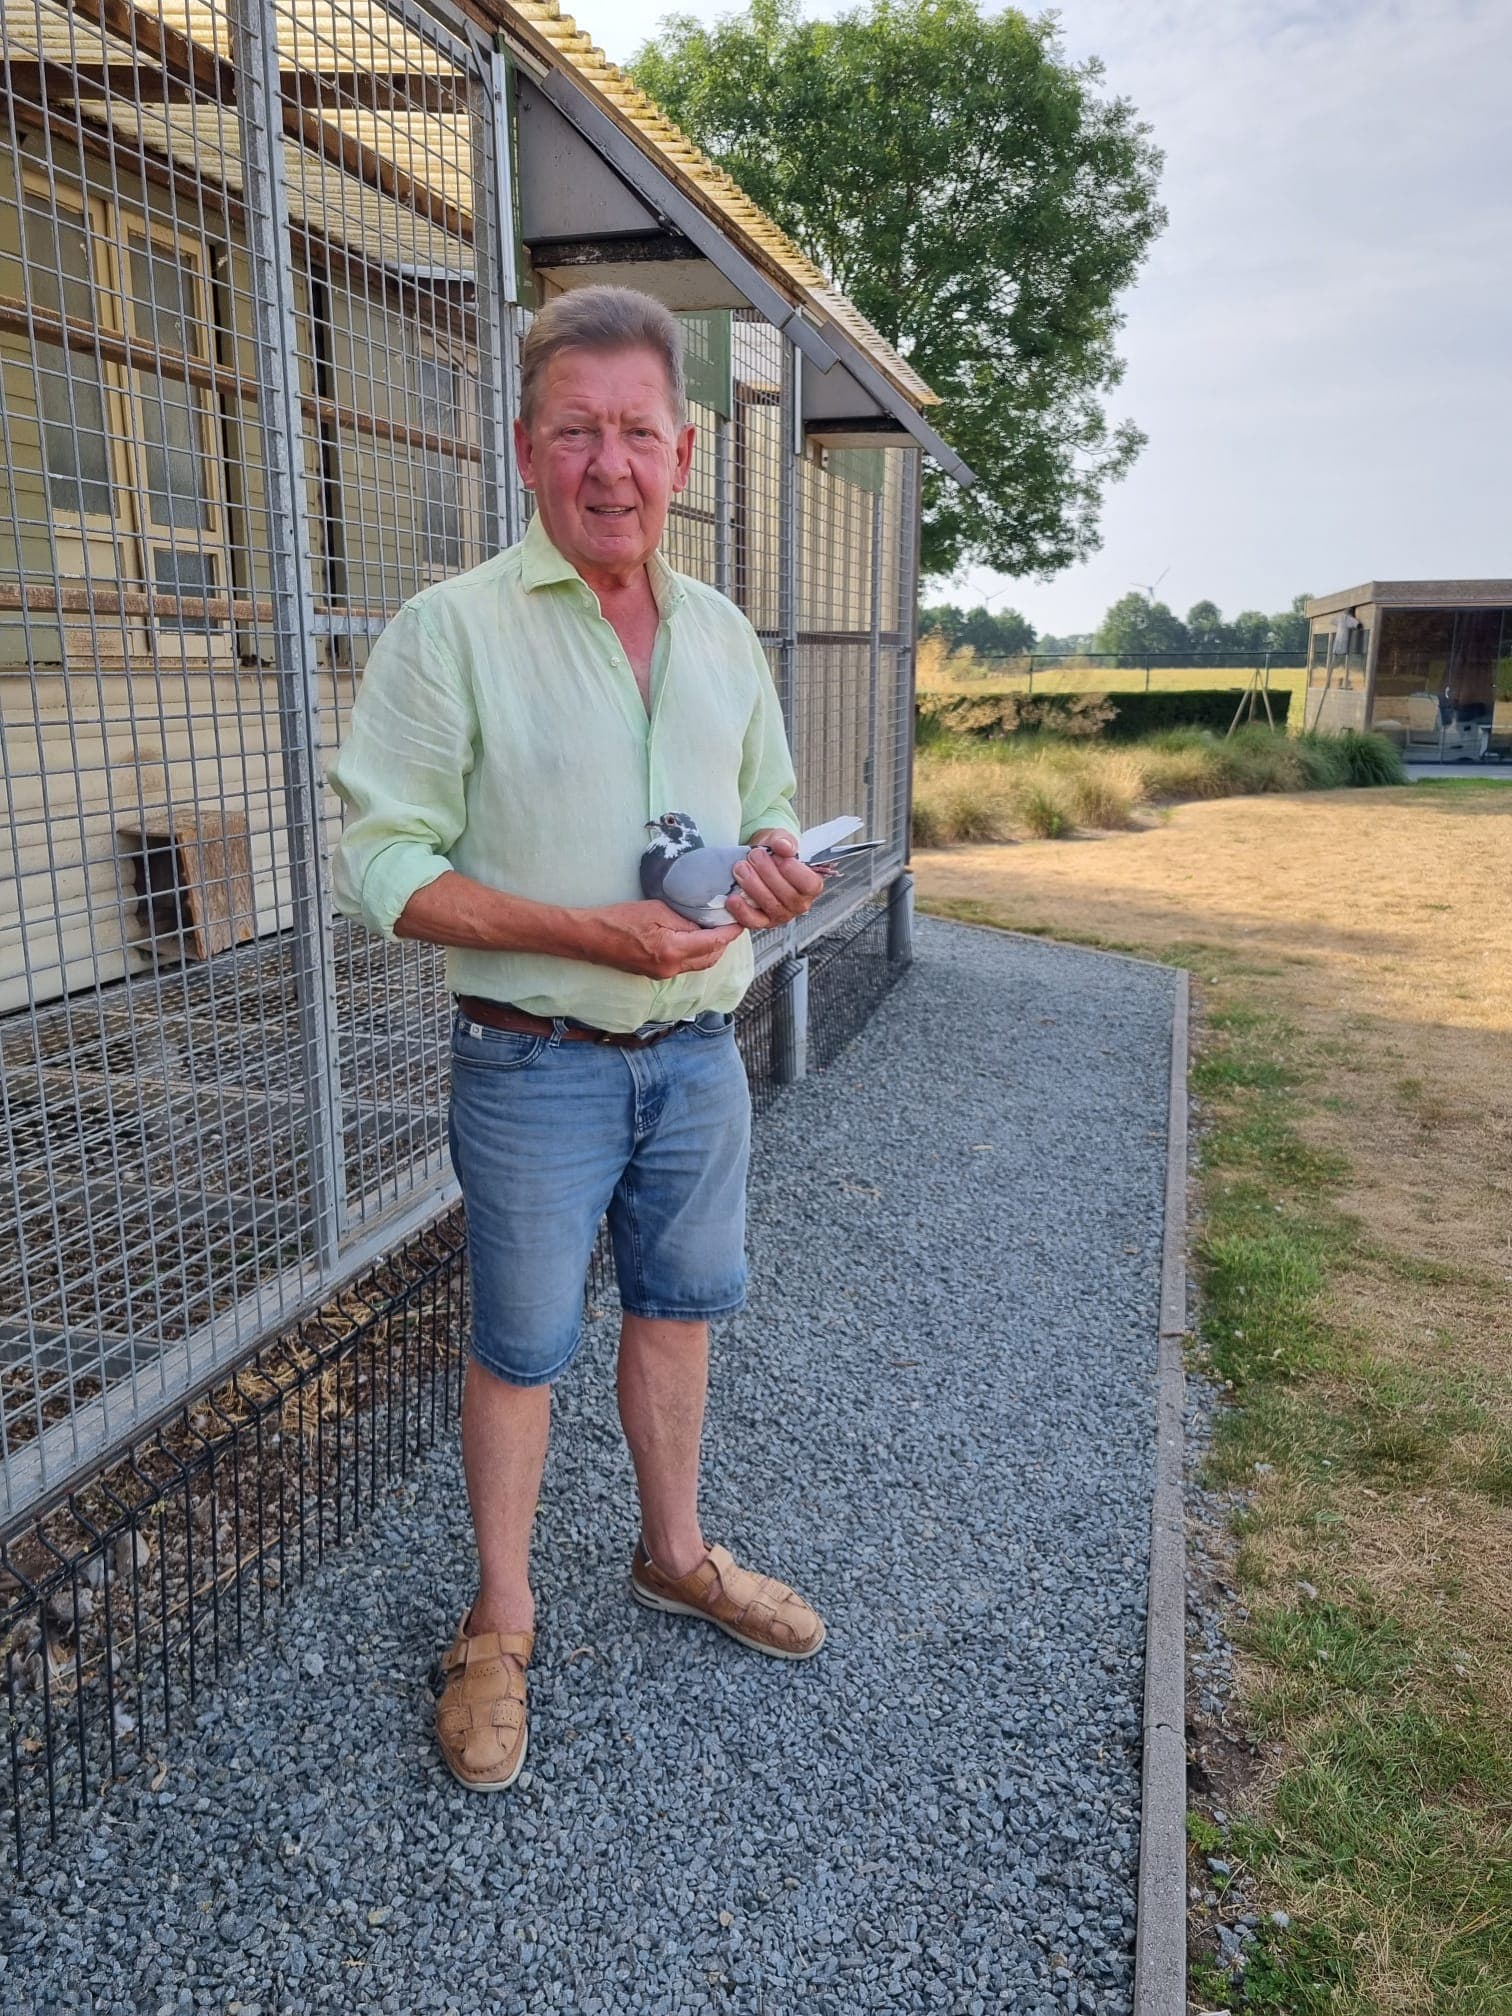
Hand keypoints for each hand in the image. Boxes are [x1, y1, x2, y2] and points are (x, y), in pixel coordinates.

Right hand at [580, 900, 741, 978]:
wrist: (591, 938)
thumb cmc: (619, 919)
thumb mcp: (656, 911)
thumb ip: (684, 919)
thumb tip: (705, 923)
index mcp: (673, 950)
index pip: (713, 943)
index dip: (730, 933)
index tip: (740, 922)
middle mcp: (672, 968)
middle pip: (710, 958)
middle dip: (724, 943)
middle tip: (731, 924)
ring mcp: (664, 974)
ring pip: (699, 965)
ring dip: (711, 950)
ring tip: (716, 930)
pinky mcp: (657, 974)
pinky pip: (685, 966)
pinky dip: (696, 954)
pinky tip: (696, 939)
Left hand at [724, 829, 826, 931]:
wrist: (757, 859)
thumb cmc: (774, 853)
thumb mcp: (781, 840)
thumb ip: (785, 841)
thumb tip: (784, 846)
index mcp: (810, 885)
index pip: (809, 885)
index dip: (794, 872)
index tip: (779, 857)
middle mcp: (798, 903)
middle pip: (787, 895)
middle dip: (767, 873)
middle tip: (755, 856)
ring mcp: (781, 914)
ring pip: (770, 905)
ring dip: (753, 885)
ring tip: (741, 867)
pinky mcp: (762, 921)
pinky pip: (753, 921)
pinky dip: (742, 910)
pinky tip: (733, 898)